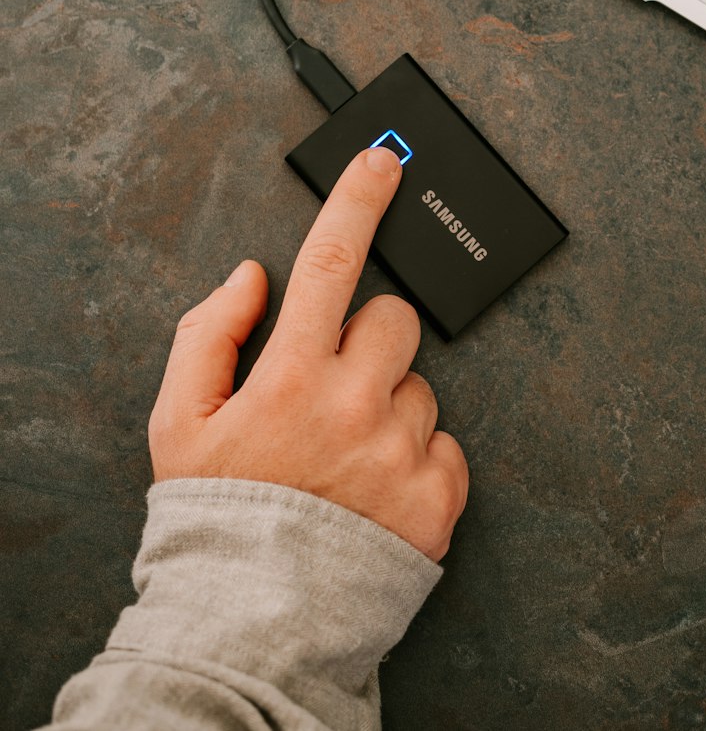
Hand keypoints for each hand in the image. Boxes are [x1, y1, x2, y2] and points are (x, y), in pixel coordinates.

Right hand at [148, 146, 468, 561]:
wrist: (257, 621)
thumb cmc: (218, 516)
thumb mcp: (180, 423)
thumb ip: (210, 335)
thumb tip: (254, 277)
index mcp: (290, 377)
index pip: (332, 261)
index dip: (360, 200)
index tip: (385, 160)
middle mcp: (354, 406)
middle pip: (395, 319)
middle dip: (368, 340)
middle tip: (333, 387)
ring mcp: (401, 452)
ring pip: (422, 385)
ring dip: (390, 407)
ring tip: (346, 457)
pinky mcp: (438, 497)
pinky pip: (448, 445)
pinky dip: (418, 460)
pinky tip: (376, 488)